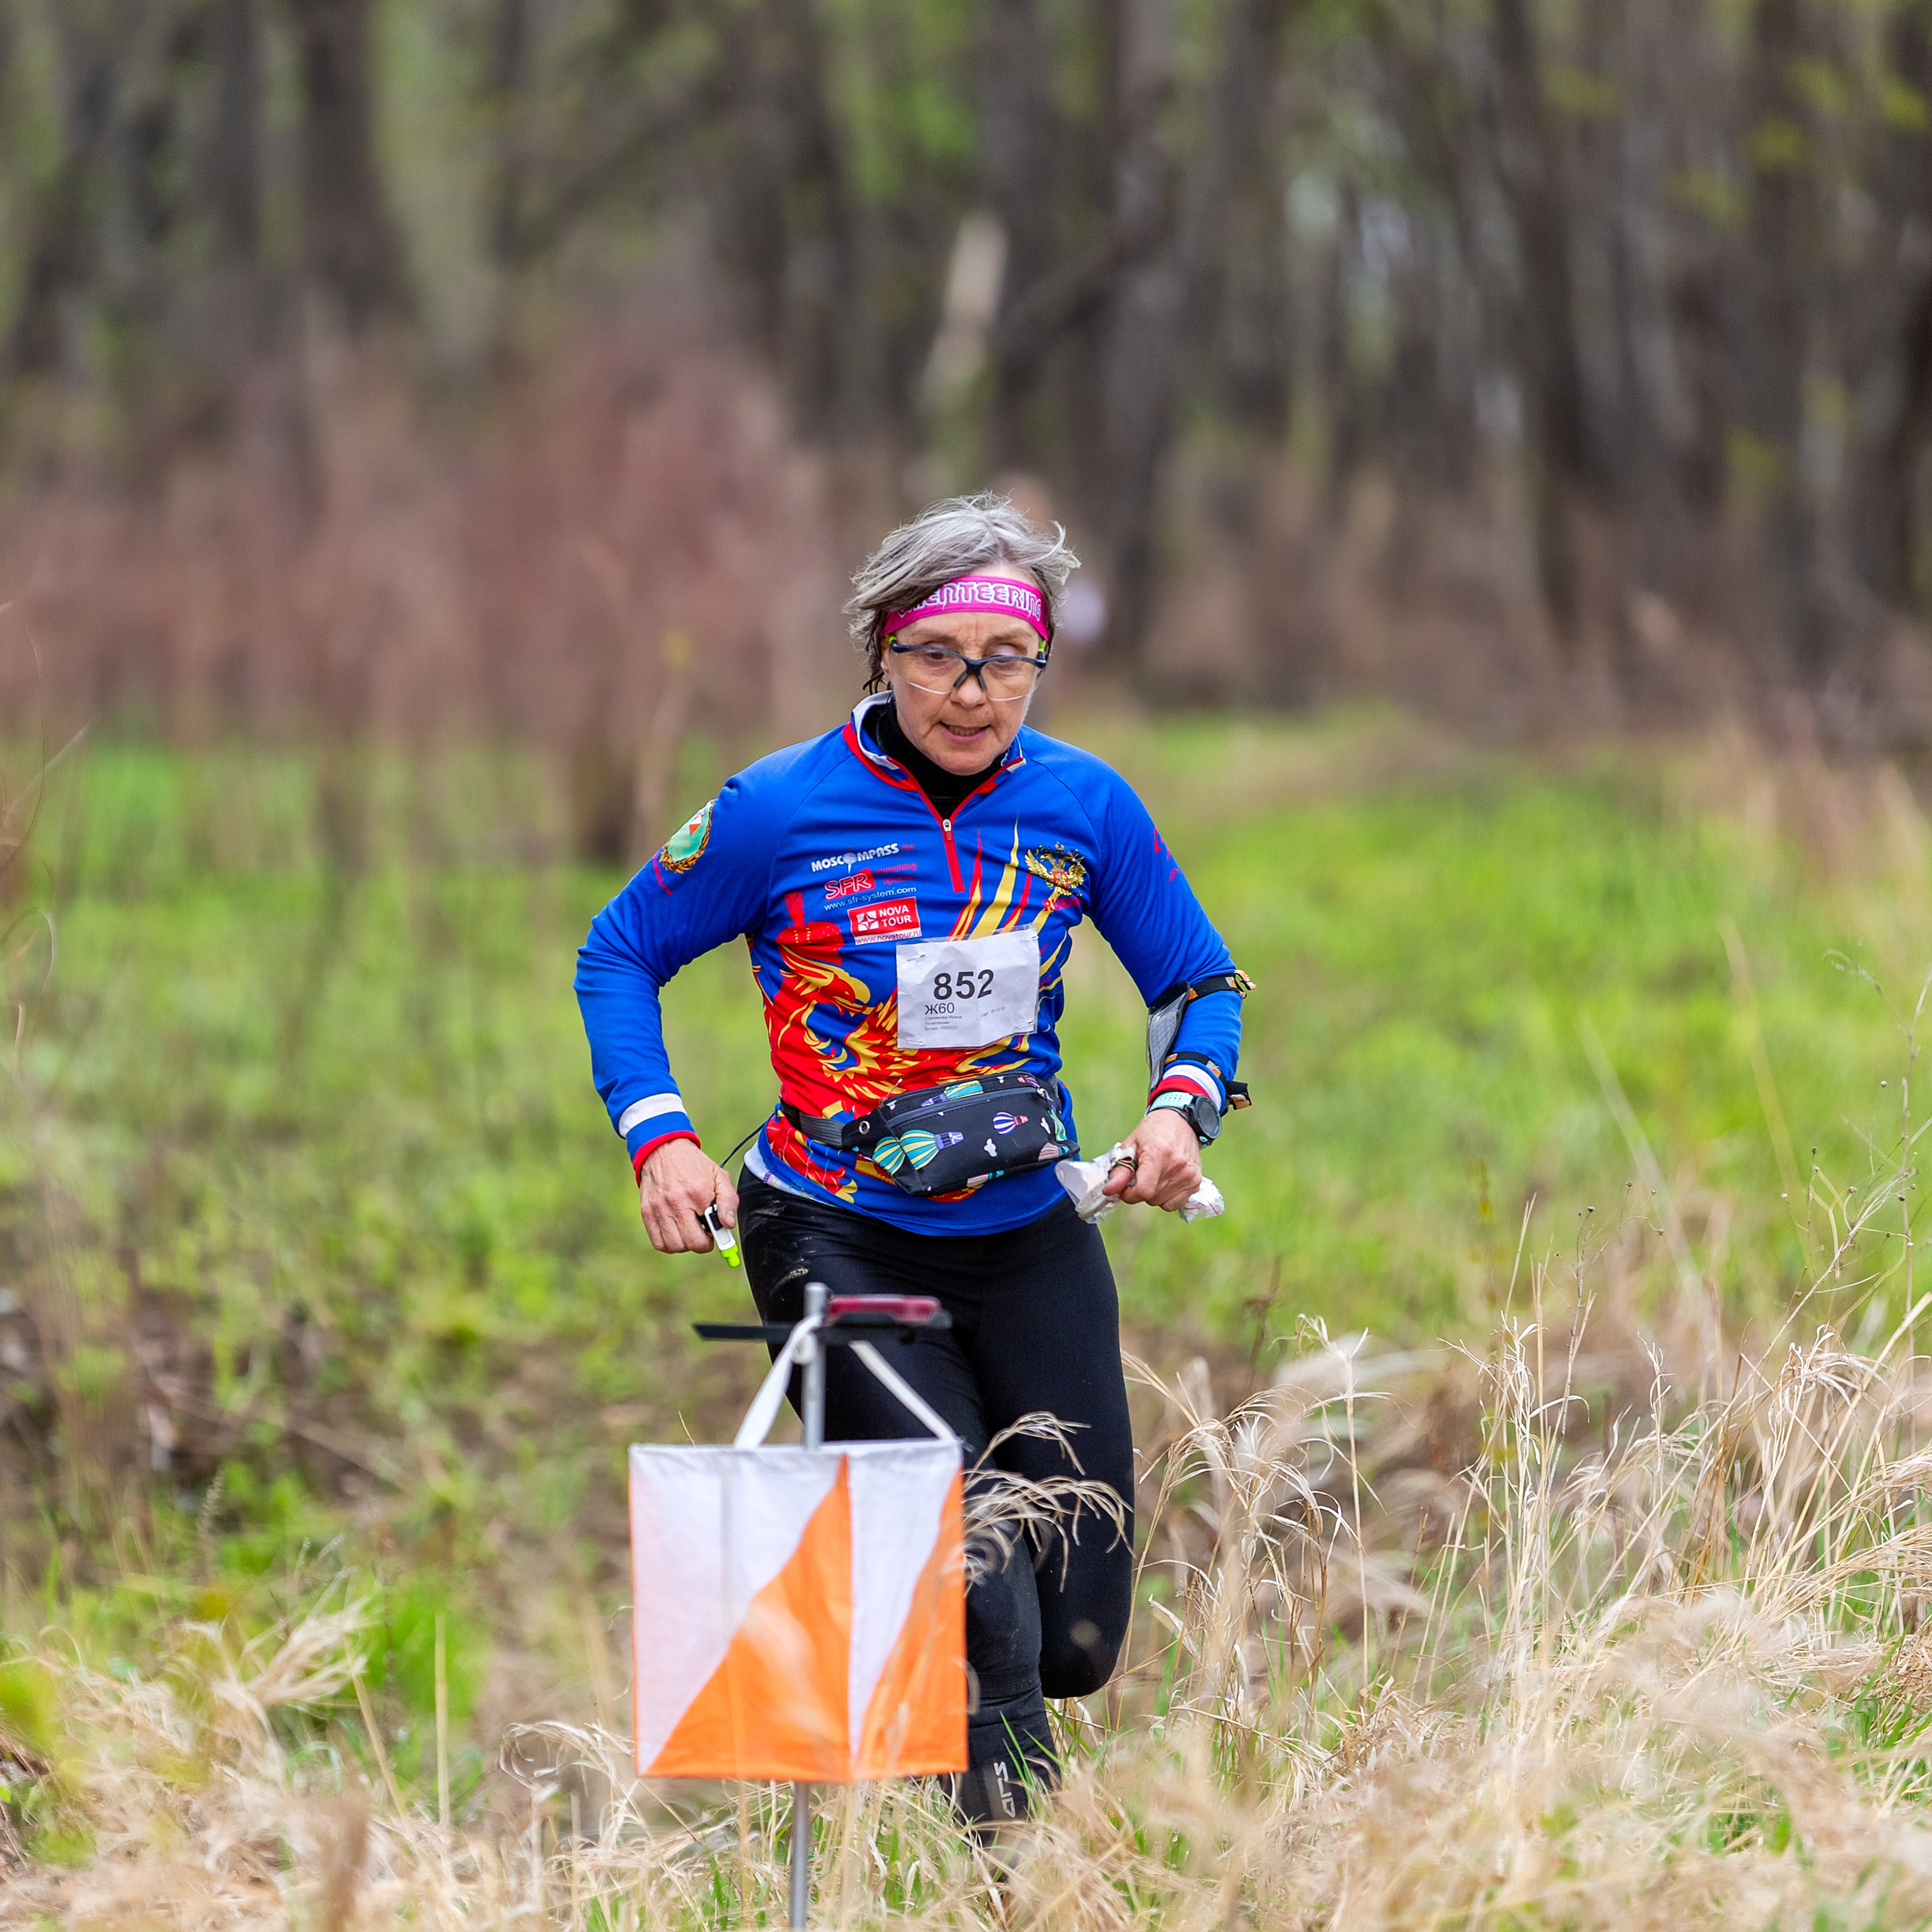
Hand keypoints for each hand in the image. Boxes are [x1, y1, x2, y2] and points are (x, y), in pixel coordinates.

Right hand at [638, 1139, 738, 1253]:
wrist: (664, 1149)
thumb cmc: (694, 1165)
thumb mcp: (719, 1176)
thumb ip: (729, 1201)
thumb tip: (727, 1225)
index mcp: (698, 1193)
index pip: (707, 1234)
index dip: (714, 1240)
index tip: (715, 1234)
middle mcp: (676, 1203)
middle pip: (690, 1244)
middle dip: (701, 1243)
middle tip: (703, 1232)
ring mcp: (659, 1209)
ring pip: (673, 1246)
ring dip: (685, 1244)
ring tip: (689, 1230)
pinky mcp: (647, 1212)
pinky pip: (658, 1242)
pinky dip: (669, 1243)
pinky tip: (676, 1232)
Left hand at [1101, 1106, 1202, 1211]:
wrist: (1181, 1121)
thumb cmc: (1154, 1130)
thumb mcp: (1131, 1144)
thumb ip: (1120, 1170)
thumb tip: (1109, 1190)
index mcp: (1158, 1155)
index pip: (1143, 1191)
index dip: (1129, 1194)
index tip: (1125, 1188)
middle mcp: (1177, 1167)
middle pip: (1150, 1198)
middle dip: (1140, 1191)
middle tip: (1140, 1175)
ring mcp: (1189, 1176)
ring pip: (1161, 1203)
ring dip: (1153, 1194)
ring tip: (1154, 1175)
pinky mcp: (1195, 1183)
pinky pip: (1174, 1204)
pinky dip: (1166, 1197)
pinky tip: (1165, 1181)